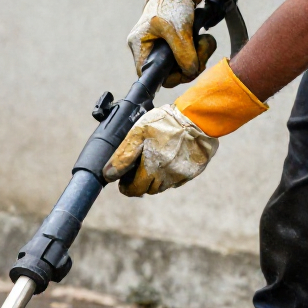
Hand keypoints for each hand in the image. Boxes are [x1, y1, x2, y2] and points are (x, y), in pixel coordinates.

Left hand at [103, 103, 218, 196]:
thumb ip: (123, 155)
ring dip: (155, 179)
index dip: (127, 187)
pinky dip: (171, 174)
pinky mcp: (194, 171)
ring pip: (163, 186)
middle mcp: (167, 177)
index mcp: (151, 169)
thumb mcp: (138, 133)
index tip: (124, 181)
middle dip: (140, 182)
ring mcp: (181, 175)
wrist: (198, 117)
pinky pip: (178, 179)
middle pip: (149, 189)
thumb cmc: (166, 122)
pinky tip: (170, 159)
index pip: (134, 190)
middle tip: (137, 169)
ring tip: (153, 162)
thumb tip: (109, 174)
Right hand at [127, 0, 216, 86]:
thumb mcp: (177, 28)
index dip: (171, 77)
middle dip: (189, 65)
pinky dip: (196, 52)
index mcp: (140, 49)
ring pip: (180, 67)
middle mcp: (147, 53)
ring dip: (197, 57)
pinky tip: (202, 40)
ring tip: (204, 41)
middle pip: (169, 73)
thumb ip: (183, 51)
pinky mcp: (171, 48)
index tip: (188, 69)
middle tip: (203, 51)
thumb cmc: (170, 5)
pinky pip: (185, 58)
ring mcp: (159, 51)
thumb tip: (191, 71)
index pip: (152, 76)